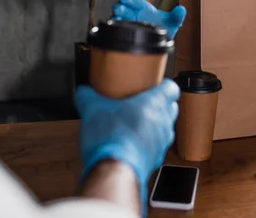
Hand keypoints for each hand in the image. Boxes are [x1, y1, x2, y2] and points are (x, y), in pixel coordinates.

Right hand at [75, 80, 179, 212]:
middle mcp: (164, 122)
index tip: (154, 84)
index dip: (164, 85)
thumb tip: (83, 92)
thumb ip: (87, 97)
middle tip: (141, 104)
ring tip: (134, 125)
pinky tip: (130, 145)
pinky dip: (146, 145)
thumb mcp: (93, 109)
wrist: (114, 172)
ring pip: (164, 129)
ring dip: (153, 126)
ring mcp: (161, 143)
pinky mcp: (155, 161)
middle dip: (159, 105)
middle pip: (171, 108)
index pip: (172, 87)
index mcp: (155, 102)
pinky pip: (155, 148)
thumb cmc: (111, 137)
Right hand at [112, 0, 185, 38]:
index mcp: (143, 8)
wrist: (160, 40)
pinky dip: (116, 30)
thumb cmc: (164, 26)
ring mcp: (128, 24)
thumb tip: (182, 10)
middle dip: (120, 8)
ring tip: (116, 19)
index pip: (135, 1)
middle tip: (118, 8)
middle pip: (124, 8)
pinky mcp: (126, 34)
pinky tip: (115, 31)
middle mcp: (133, 14)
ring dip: (117, 18)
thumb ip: (177, 16)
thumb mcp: (172, 22)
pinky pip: (118, 31)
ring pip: (118, 19)